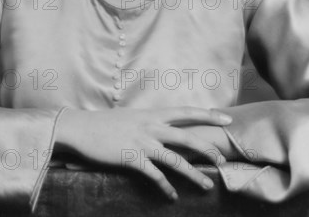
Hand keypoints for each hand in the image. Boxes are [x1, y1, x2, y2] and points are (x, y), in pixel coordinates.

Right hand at [55, 106, 232, 200]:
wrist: (82, 128)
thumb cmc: (106, 123)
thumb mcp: (131, 118)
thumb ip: (149, 122)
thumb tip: (162, 128)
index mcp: (152, 114)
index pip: (186, 112)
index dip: (208, 114)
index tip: (226, 117)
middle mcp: (151, 126)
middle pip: (187, 137)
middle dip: (207, 148)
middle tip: (222, 159)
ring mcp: (142, 143)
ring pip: (175, 159)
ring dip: (194, 174)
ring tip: (208, 185)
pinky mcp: (132, 158)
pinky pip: (155, 176)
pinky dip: (166, 187)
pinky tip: (173, 196)